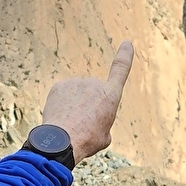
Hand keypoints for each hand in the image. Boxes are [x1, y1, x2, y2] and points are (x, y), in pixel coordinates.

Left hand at [40, 41, 133, 163]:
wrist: (62, 141)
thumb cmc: (87, 141)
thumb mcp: (105, 137)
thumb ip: (102, 122)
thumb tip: (94, 120)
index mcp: (110, 95)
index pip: (121, 70)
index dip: (125, 56)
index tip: (127, 43)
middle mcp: (94, 83)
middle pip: (93, 92)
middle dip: (89, 104)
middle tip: (83, 123)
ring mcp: (75, 82)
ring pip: (77, 93)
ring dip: (75, 105)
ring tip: (71, 123)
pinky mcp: (59, 86)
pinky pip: (63, 94)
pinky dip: (62, 104)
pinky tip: (60, 117)